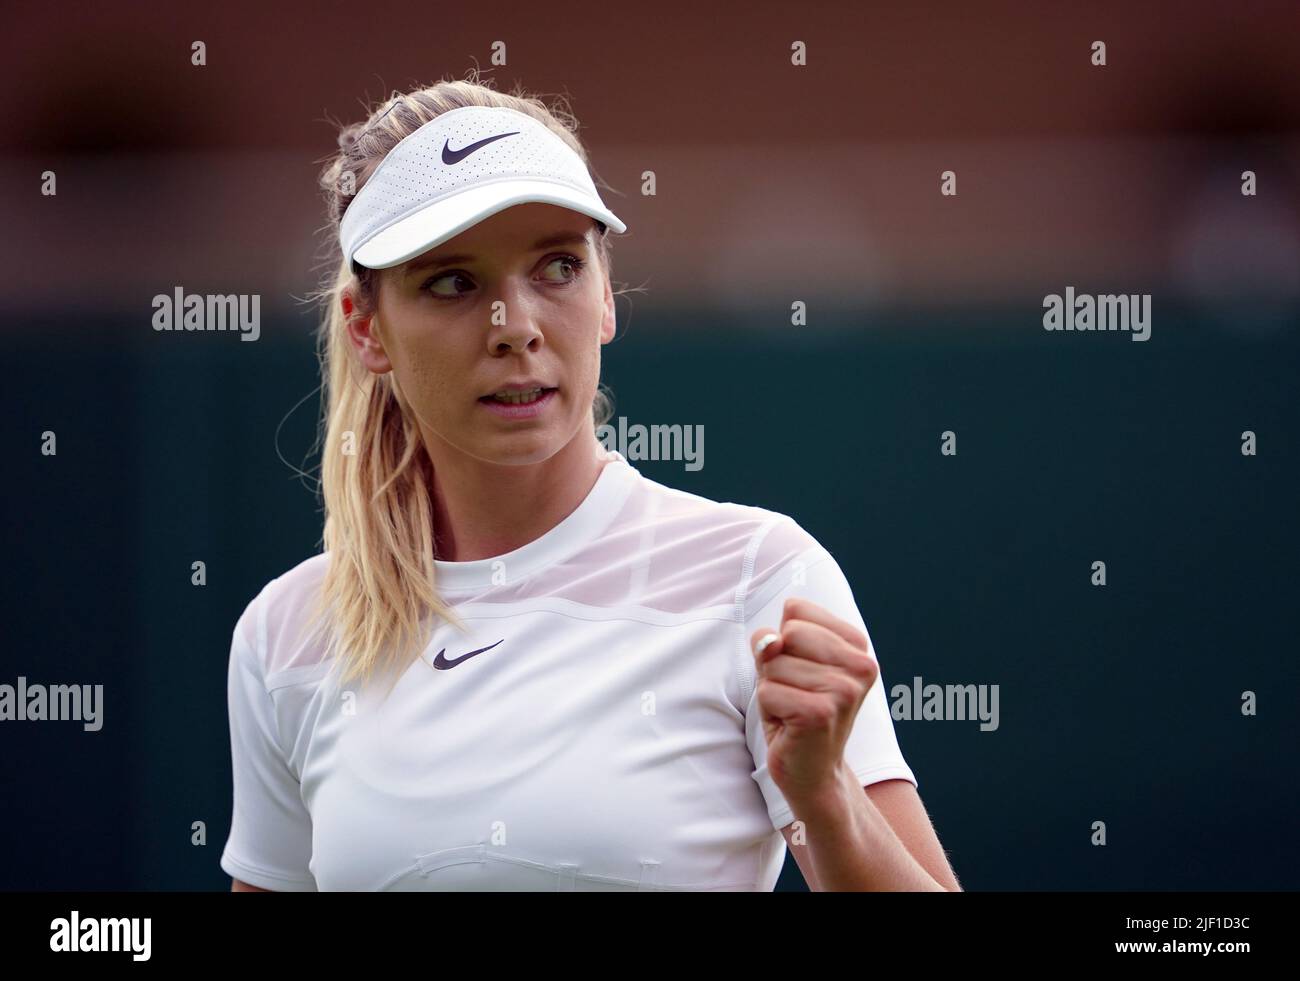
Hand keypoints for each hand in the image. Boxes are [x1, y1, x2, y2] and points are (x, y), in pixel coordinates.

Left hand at [751, 597, 879, 807]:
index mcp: (857, 644)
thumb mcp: (783, 664)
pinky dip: (769, 710)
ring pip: (774, 664)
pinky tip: (790, 725)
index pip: (796, 609)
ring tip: (793, 710)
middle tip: (795, 693)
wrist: (813, 771)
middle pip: (786, 633)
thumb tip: (768, 640)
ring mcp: (843, 690)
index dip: (785, 641)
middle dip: (777, 664)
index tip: (802, 672)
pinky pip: (768, 691)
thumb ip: (772, 640)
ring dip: (773, 690)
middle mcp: (860, 664)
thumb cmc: (796, 711)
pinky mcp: (820, 713)